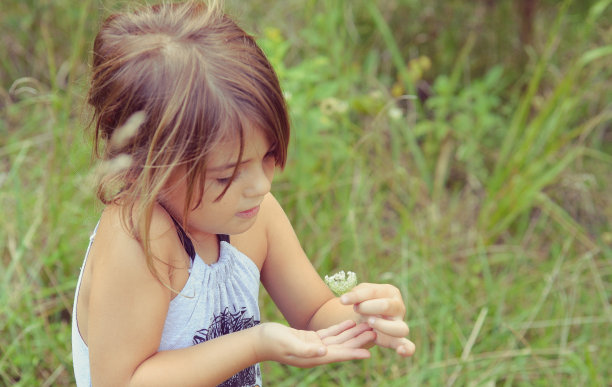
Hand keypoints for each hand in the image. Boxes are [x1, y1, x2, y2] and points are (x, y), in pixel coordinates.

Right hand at [255, 320, 373, 366]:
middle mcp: (316, 353)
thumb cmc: (271, 343)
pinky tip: (350, 322)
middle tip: (375, 333)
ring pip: (339, 339)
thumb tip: (323, 352)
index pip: (337, 355)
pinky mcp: (310, 338)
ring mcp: (314, 346)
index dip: (353, 353)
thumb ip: (306, 350)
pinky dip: (340, 328)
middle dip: (358, 341)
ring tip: (368, 326)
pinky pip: (330, 333)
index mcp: (313, 357)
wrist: (258, 341)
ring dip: (353, 333)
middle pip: (342, 347)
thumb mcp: (288, 344)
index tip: (369, 352)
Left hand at [340, 283, 414, 356]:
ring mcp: (399, 323)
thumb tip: (345, 299)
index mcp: (389, 291)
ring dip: (383, 326)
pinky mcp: (397, 339)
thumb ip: (354, 295)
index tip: (342, 300)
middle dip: (368, 307)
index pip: (373, 292)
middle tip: (357, 309)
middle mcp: (398, 307)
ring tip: (369, 322)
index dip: (356, 296)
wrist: (367, 315)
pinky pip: (408, 346)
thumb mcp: (358, 294)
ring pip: (400, 328)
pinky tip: (400, 351)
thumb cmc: (363, 301)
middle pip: (387, 306)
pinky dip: (407, 349)